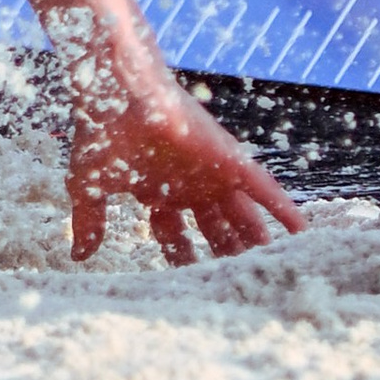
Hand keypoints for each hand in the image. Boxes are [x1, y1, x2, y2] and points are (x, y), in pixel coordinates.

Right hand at [67, 50, 304, 263]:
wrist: (118, 94)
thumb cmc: (101, 134)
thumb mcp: (89, 187)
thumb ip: (88, 222)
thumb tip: (77, 255)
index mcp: (158, 190)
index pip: (174, 233)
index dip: (182, 257)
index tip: (188, 285)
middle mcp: (189, 184)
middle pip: (215, 230)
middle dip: (226, 256)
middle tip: (241, 284)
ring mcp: (212, 174)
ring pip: (243, 217)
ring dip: (256, 242)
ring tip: (273, 269)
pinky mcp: (231, 162)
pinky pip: (266, 190)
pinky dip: (284, 211)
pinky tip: (302, 233)